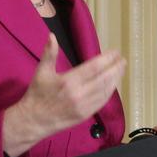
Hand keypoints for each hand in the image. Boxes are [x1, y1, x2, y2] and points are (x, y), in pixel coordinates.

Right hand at [2, 34, 125, 156]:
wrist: (33, 121)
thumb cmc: (37, 95)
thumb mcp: (41, 72)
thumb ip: (49, 53)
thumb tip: (52, 36)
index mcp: (68, 81)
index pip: (94, 67)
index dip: (107, 59)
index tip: (115, 53)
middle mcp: (78, 94)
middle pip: (104, 79)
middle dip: (116, 68)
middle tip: (122, 60)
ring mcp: (83, 106)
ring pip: (105, 91)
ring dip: (115, 80)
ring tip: (121, 70)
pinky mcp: (85, 115)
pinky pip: (102, 102)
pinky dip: (110, 92)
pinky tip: (113, 85)